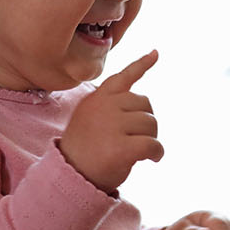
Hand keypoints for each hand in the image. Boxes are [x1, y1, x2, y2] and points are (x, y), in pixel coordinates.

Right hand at [59, 50, 162, 191]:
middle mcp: (104, 107)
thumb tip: (142, 106)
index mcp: (96, 98)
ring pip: (151, 123)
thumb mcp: (90, 120)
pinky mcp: (121, 147)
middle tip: (136, 139)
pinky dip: (157, 153)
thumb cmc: (84, 151)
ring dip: (152, 138)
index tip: (156, 53)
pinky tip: (152, 159)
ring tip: (139, 151)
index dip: (142, 65)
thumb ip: (110, 107)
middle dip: (147, 122)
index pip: (122, 78)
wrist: (71, 176)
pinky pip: (153, 144)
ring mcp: (112, 125)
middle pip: (145, 104)